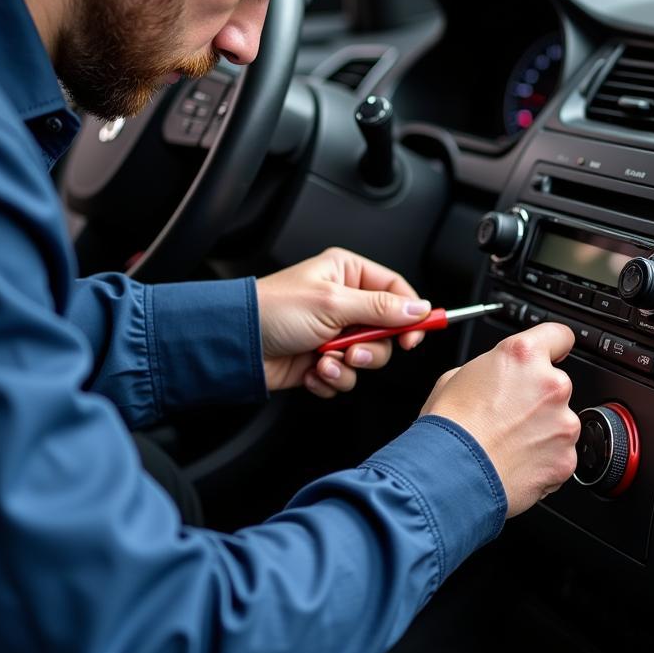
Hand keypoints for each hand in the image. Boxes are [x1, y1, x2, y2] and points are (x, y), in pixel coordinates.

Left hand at [256, 248, 430, 397]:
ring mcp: (333, 332)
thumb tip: (419, 309)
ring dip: (349, 367)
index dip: (410, 315)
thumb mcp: (333, 304)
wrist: (235, 344)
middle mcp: (343, 301)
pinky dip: (332, 379)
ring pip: (368, 357)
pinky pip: (346, 375)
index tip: (413, 337)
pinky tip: (312, 371)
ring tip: (325, 361)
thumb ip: (382, 308)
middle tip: (354, 351)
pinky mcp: (322, 359)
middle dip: (373, 348)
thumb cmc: (273, 310)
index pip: (397, 290)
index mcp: (347, 273)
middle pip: (387, 330)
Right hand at [419, 323, 579, 516]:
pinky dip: (544, 460)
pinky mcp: (566, 459)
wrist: (449, 475)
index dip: (553, 346)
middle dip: (538, 398)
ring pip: (561, 422)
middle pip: (557, 384)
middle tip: (509, 414)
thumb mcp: (457, 376)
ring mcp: (563, 424)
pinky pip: (561, 455)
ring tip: (508, 443)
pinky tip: (516, 462)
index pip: (559, 335)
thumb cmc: (448, 427)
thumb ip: (490, 369)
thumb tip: (496, 376)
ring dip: (543, 430)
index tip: (552, 355)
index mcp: (523, 355)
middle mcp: (551, 384)